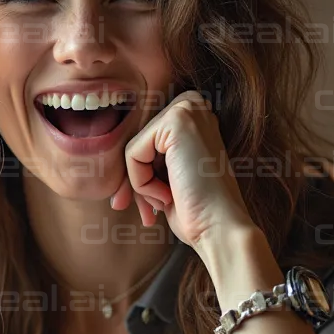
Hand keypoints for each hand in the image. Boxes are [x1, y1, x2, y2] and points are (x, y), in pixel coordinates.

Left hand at [110, 89, 255, 251]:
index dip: (139, 177)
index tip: (147, 207)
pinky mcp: (177, 121)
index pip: (144, 143)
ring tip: (164, 203)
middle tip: (149, 213)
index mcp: (192, 118)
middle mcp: (192, 106)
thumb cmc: (196, 211)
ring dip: (140, 185)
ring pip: (133, 149)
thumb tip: (113, 182)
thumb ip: (145, 164)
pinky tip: (167, 196)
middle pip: (137, 144)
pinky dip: (141, 183)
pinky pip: (132, 154)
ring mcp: (187, 109)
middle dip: (136, 182)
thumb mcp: (166, 181)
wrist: (220, 228)